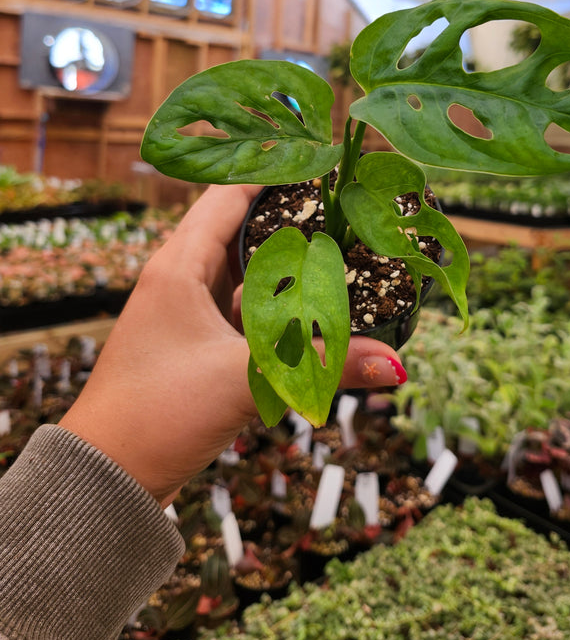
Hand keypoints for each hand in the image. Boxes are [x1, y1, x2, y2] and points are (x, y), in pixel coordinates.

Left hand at [60, 184, 406, 506]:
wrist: (106, 479)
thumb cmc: (155, 415)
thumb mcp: (243, 381)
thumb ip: (320, 368)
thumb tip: (393, 365)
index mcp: (179, 266)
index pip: (229, 194)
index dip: (273, 171)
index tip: (321, 160)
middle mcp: (181, 280)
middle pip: (242, 230)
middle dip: (292, 219)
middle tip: (345, 208)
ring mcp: (187, 314)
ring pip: (246, 275)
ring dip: (286, 267)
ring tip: (338, 250)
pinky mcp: (196, 346)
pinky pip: (244, 311)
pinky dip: (277, 308)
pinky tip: (311, 311)